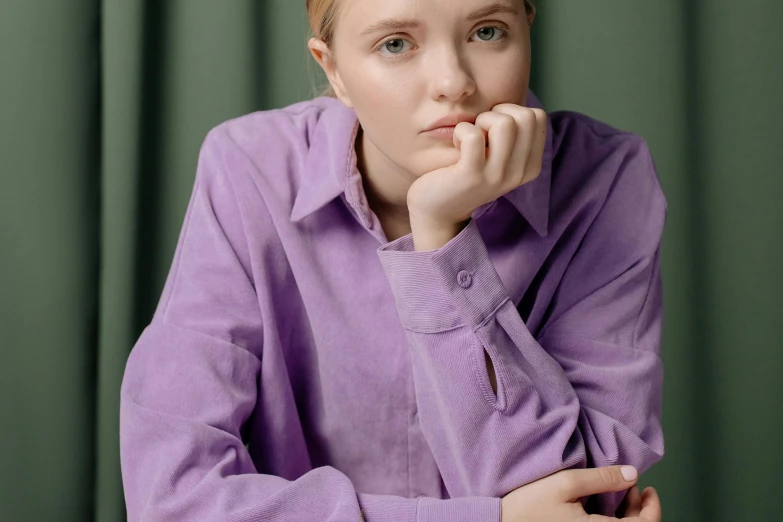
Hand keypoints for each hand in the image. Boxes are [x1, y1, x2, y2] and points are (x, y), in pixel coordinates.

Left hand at [407, 103, 545, 249]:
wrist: (437, 209)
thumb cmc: (464, 173)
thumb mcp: (497, 156)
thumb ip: (512, 134)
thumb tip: (515, 102)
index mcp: (529, 166)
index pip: (537, 117)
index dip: (511, 111)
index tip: (493, 129)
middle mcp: (519, 173)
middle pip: (525, 116)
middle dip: (498, 113)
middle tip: (480, 131)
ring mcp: (497, 176)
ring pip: (504, 123)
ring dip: (480, 121)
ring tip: (468, 138)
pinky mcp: (471, 176)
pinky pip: (472, 134)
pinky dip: (461, 130)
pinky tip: (455, 144)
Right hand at [500, 465, 660, 521]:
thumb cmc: (527, 506)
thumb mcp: (564, 483)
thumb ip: (601, 478)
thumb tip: (632, 474)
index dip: (652, 509)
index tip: (650, 489)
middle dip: (641, 510)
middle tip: (636, 486)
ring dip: (628, 516)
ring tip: (622, 492)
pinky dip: (612, 520)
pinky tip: (605, 504)